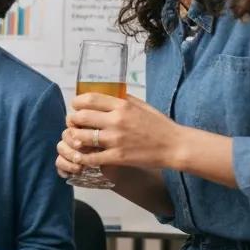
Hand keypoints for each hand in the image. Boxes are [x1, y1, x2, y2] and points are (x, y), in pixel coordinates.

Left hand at [65, 92, 182, 170]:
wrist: (175, 146)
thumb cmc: (159, 125)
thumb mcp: (142, 105)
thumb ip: (123, 99)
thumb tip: (105, 93)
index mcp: (122, 105)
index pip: (89, 99)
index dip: (76, 103)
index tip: (76, 107)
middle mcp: (116, 120)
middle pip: (80, 117)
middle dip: (73, 120)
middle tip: (74, 124)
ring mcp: (116, 140)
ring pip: (82, 137)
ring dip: (75, 138)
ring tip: (77, 140)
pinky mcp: (118, 157)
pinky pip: (91, 157)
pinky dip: (82, 157)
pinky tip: (81, 156)